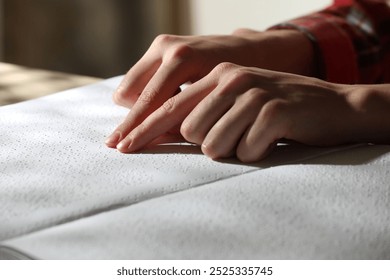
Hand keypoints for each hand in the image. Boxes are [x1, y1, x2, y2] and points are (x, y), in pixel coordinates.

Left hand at [106, 30, 314, 150]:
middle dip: (208, 144)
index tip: (120, 147)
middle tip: (237, 136)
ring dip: (234, 149)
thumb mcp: (236, 103)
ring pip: (215, 145)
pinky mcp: (274, 109)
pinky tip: (273, 138)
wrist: (333, 106)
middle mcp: (229, 77)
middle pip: (189, 130)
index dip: (142, 128)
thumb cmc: (277, 111)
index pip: (168, 105)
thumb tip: (161, 130)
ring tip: (256, 135)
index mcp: (216, 74)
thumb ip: (201, 111)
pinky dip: (257, 152)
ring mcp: (253, 91)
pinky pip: (246, 150)